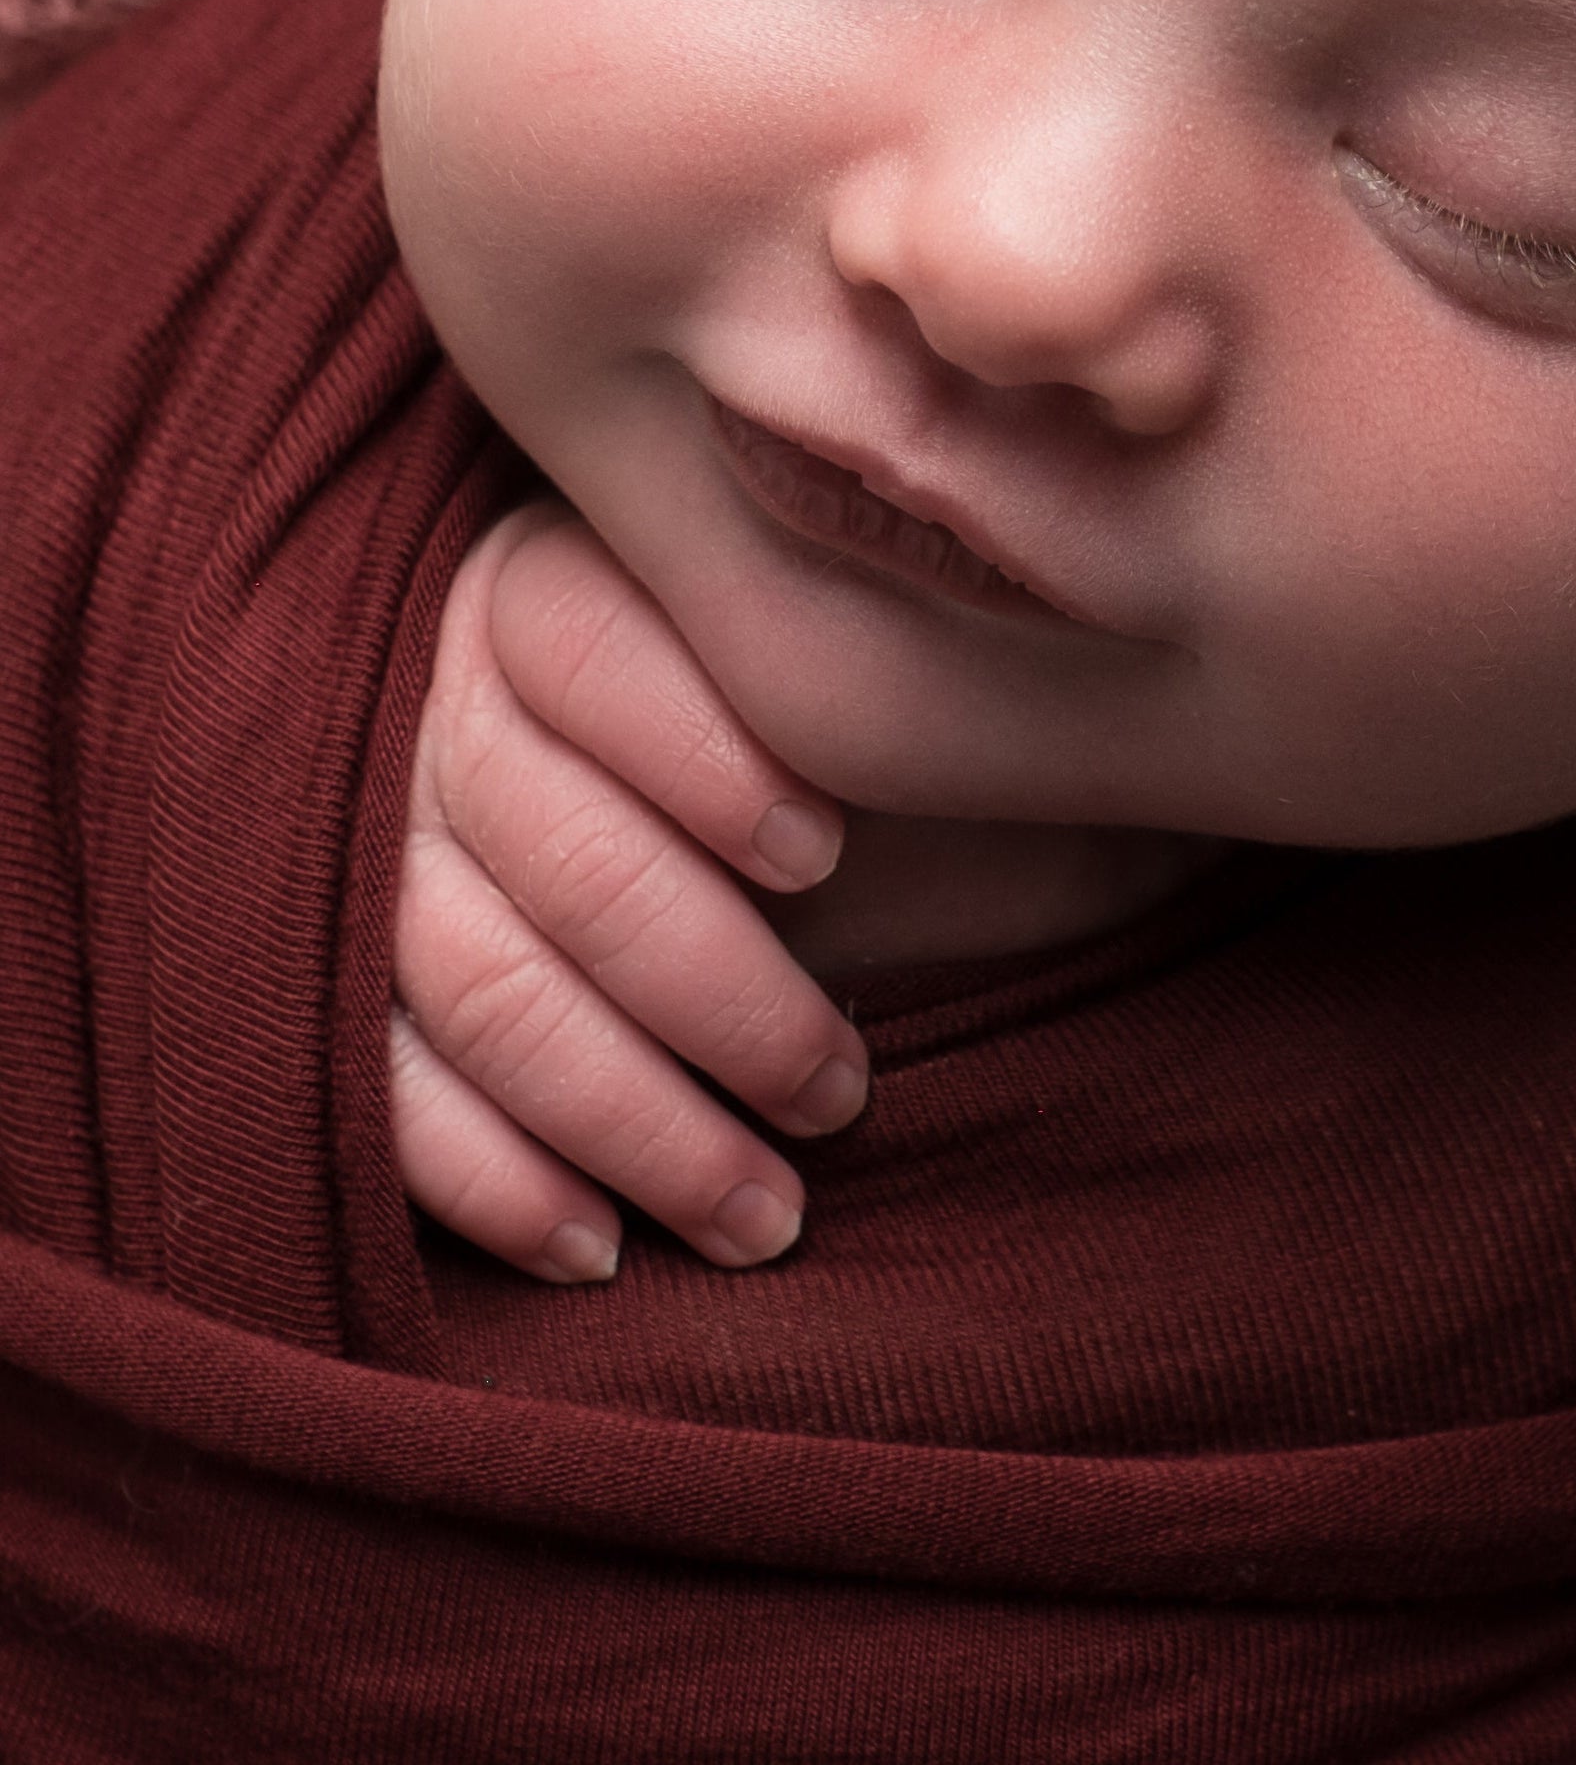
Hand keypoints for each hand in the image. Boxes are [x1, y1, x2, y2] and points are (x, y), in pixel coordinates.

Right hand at [390, 498, 869, 1283]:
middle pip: (562, 855)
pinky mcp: (326, 988)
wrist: (699, 789)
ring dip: (632, 1122)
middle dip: (717, 994)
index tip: (822, 853)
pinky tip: (600, 1247)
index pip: (592, 653)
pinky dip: (493, 1181)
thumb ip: (859, 666)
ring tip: (767, 1212)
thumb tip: (995, 719)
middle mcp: (433, 703)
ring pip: (485, 991)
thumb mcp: (835, 654)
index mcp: (541, 582)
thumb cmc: (816, 716)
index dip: (703, 754)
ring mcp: (366, 850)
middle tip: (839, 1091)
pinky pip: (385, 1094)